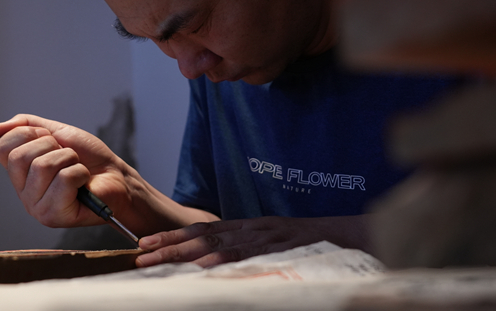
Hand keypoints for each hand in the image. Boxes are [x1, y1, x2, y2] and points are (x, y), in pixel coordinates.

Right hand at [0, 114, 131, 227]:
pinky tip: (83, 183)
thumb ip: (27, 127)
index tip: (49, 139)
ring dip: (69, 159)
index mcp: (19, 172)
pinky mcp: (53, 216)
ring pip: (43, 166)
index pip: (1, 147)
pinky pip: (63, 180)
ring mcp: (36, 206)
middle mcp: (23, 191)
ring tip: (77, 168)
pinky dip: (80, 173)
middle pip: (20, 157)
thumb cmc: (89, 158)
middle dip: (51, 146)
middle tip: (67, 155)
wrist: (116, 177)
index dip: (29, 134)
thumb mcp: (57, 133)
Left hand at [136, 215, 369, 267]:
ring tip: (155, 259)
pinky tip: (200, 267)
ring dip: (183, 252)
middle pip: (203, 235)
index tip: (147, 242)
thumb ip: (251, 250)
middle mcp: (254, 229)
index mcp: (251, 227)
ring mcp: (267, 238)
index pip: (204, 230)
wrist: (355, 236)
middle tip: (139, 251)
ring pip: (217, 244)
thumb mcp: (278, 244)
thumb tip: (220, 266)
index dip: (173, 235)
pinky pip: (247, 256)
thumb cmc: (316, 245)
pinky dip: (221, 261)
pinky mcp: (281, 248)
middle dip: (168, 243)